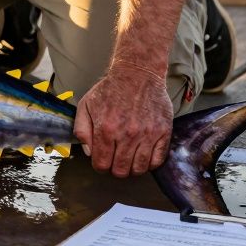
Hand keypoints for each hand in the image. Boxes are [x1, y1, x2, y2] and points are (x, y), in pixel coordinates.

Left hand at [73, 61, 172, 176]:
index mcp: (106, 129)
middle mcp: (127, 135)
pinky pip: (158, 160)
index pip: (102, 165)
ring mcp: (147, 134)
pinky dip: (150, 163)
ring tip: (129, 157)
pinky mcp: (163, 132)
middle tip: (116, 159)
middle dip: (115, 168)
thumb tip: (89, 152)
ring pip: (139, 169)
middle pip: (121, 171)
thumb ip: (82, 130)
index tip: (102, 160)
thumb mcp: (86, 106)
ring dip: (132, 168)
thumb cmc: (111, 89)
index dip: (100, 166)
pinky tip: (143, 154)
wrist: (137, 73)